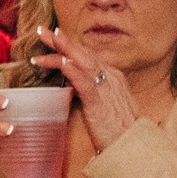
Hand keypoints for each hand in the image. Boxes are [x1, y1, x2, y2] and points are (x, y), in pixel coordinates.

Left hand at [37, 29, 140, 151]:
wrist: (134, 146)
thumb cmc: (120, 130)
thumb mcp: (106, 105)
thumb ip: (91, 91)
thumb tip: (73, 83)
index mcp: (112, 77)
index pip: (87, 57)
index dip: (69, 46)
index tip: (52, 38)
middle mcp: (111, 78)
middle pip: (83, 55)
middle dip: (61, 42)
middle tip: (42, 31)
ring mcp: (107, 89)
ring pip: (83, 63)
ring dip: (64, 49)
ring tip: (49, 38)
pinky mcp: (100, 104)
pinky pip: (86, 83)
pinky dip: (74, 71)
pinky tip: (63, 63)